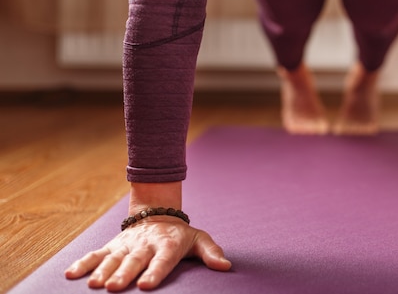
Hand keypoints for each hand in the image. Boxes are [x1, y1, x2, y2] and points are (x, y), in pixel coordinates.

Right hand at [65, 215, 230, 291]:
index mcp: (168, 245)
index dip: (155, 272)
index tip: (146, 285)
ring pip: (113, 258)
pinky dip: (83, 263)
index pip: (162, 260)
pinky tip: (71, 275)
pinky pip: (96, 254)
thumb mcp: (199, 239)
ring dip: (103, 271)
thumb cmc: (180, 234)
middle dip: (125, 274)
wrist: (158, 213)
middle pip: (134, 261)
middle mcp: (145, 245)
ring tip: (95, 284)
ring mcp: (127, 245)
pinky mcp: (113, 245)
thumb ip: (211, 253)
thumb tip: (226, 266)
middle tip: (114, 288)